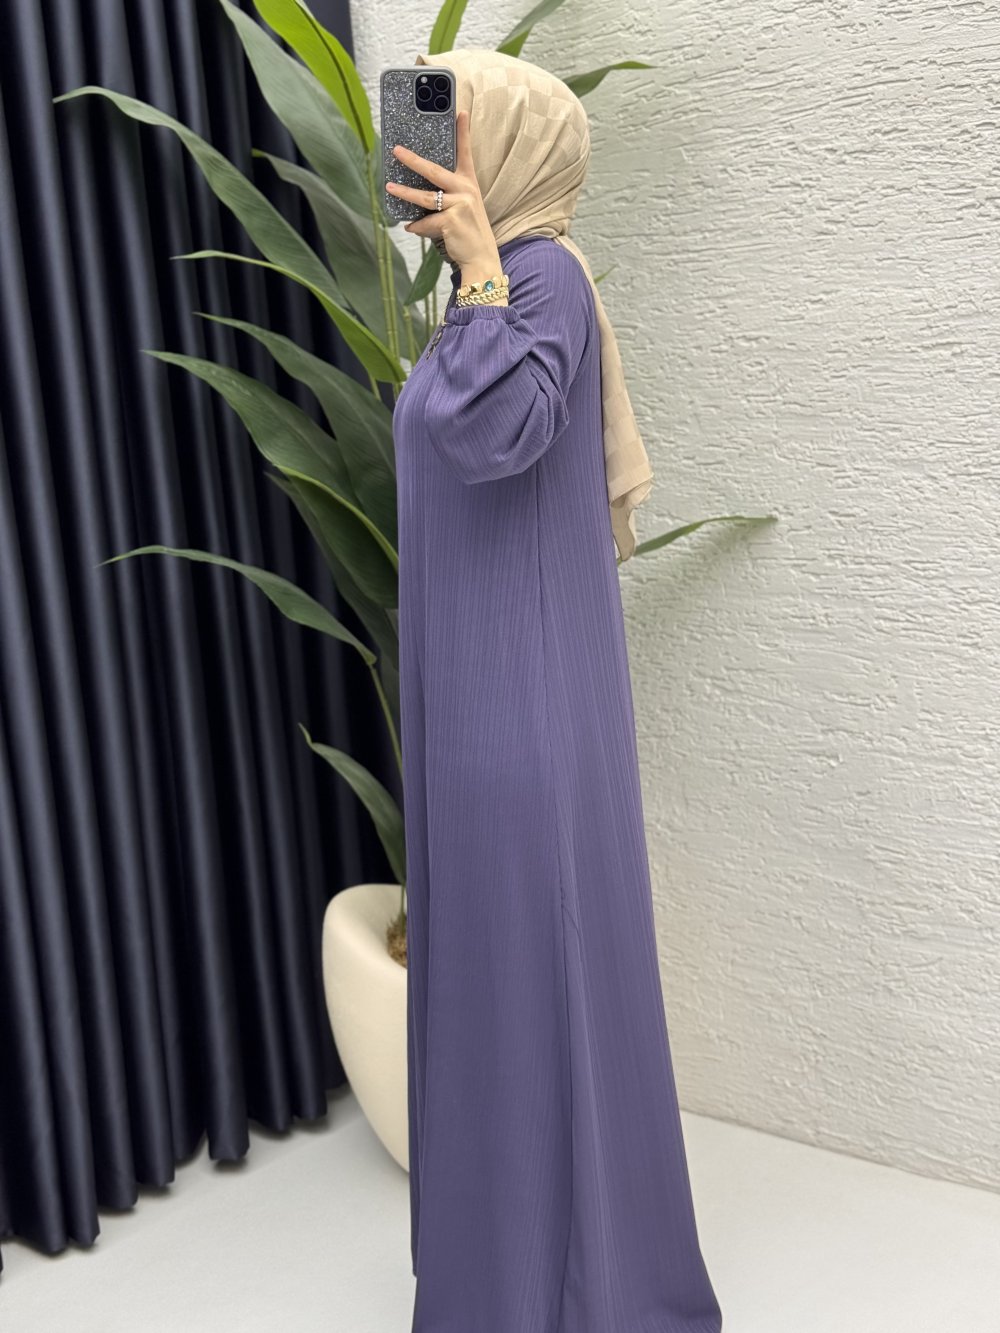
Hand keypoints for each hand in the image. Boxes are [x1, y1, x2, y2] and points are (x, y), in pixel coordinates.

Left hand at [386, 109, 504, 292]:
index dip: (463, 131)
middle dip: (413, 160)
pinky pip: (426, 222)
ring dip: (405, 193)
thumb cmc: (468, 232)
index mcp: (469, 183)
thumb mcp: (463, 208)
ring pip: (425, 197)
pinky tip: (413, 228)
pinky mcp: (451, 221)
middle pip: (434, 170)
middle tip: (396, 150)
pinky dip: (418, 227)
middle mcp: (466, 190)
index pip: (466, 153)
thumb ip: (445, 197)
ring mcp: (459, 205)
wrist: (481, 258)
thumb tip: (416, 197)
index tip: (460, 111)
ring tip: (390, 188)